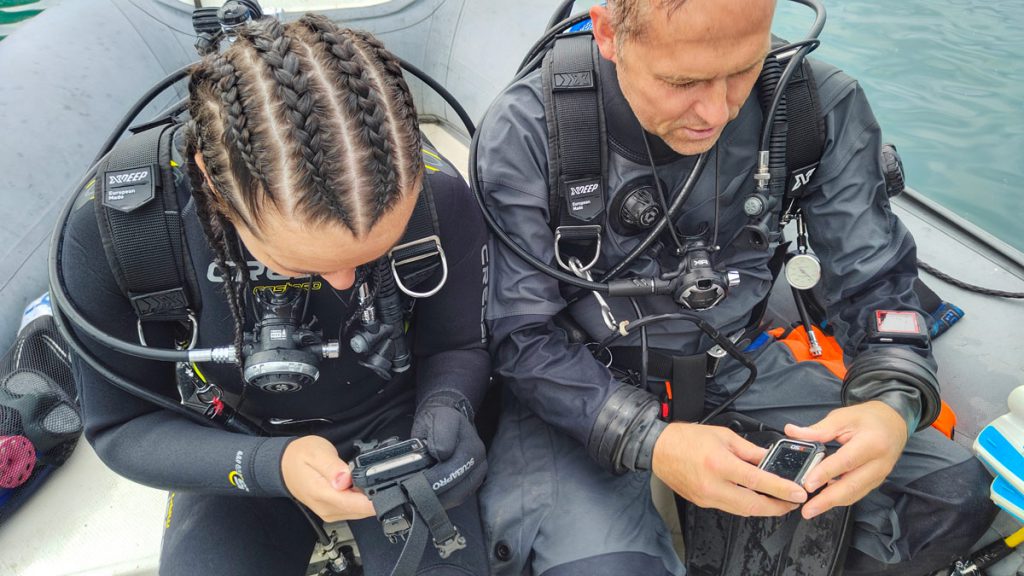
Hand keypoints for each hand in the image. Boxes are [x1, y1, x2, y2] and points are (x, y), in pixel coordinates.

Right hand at [281, 435, 375, 522]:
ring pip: (360, 511)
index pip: (357, 505)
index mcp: (323, 495)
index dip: (377, 497)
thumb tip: (345, 480)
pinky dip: (360, 499)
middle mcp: (327, 509)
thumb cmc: (300, 457)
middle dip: (375, 495)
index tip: (386, 485)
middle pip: (363, 510)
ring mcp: (330, 512)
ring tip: (366, 477)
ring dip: (368, 497)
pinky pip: (354, 509)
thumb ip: (332, 467)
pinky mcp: (333, 511)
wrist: (283, 466)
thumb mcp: (316, 453)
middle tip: (378, 475)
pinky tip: (359, 484)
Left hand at [411, 392, 487, 508]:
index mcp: (471, 445)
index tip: (412, 483)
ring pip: (458, 497)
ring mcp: (476, 474)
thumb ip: (441, 434)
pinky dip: (441, 502)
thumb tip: (441, 454)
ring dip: (436, 502)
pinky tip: (425, 500)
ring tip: (415, 502)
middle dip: (432, 494)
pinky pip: (457, 499)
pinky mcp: (471, 484)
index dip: (433, 478)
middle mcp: (478, 461)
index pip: (454, 469)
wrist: (446, 421)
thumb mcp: (437, 418)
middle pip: (458, 487)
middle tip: (410, 498)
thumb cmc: (438, 420)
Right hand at [652, 422, 807, 516]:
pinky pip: (729, 508)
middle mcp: (713, 484)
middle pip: (753, 505)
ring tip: (777, 502)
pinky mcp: (702, 502)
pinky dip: (745, 505)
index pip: (758, 482)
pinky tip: (753, 498)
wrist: (659, 449)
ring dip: (762, 509)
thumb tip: (770, 460)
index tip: (797, 493)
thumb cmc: (687, 438)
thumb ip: (750, 451)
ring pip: (742, 511)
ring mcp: (707, 497)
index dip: (781, 489)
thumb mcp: (724, 436)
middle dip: (777, 507)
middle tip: (792, 503)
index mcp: (720, 463)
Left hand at [785, 400, 907, 519]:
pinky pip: (857, 493)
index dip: (826, 474)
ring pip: (854, 494)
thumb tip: (792, 432)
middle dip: (828, 500)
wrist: (895, 423)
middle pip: (852, 486)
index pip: (846, 461)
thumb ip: (818, 429)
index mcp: (872, 442)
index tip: (808, 484)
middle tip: (807, 510)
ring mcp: (879, 475)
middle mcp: (879, 463)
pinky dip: (840, 498)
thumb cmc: (869, 418)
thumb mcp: (843, 417)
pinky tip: (824, 500)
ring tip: (811, 509)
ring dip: (832, 503)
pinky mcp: (876, 481)